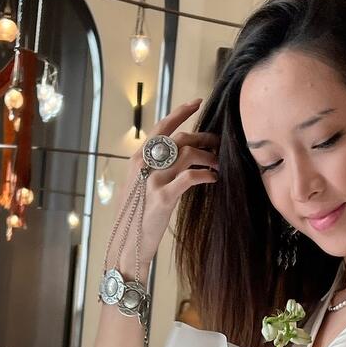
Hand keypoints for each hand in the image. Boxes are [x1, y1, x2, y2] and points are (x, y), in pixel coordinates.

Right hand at [111, 99, 218, 277]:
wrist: (128, 243)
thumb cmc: (136, 216)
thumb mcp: (139, 186)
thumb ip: (153, 168)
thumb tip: (176, 155)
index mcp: (137, 158)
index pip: (161, 127)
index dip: (180, 112)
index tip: (198, 102)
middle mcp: (143, 164)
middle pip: (180, 138)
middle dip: (203, 138)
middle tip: (217, 144)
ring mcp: (153, 180)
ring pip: (188, 154)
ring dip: (208, 157)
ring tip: (217, 165)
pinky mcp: (164, 197)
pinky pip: (191, 177)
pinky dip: (206, 174)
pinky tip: (213, 179)